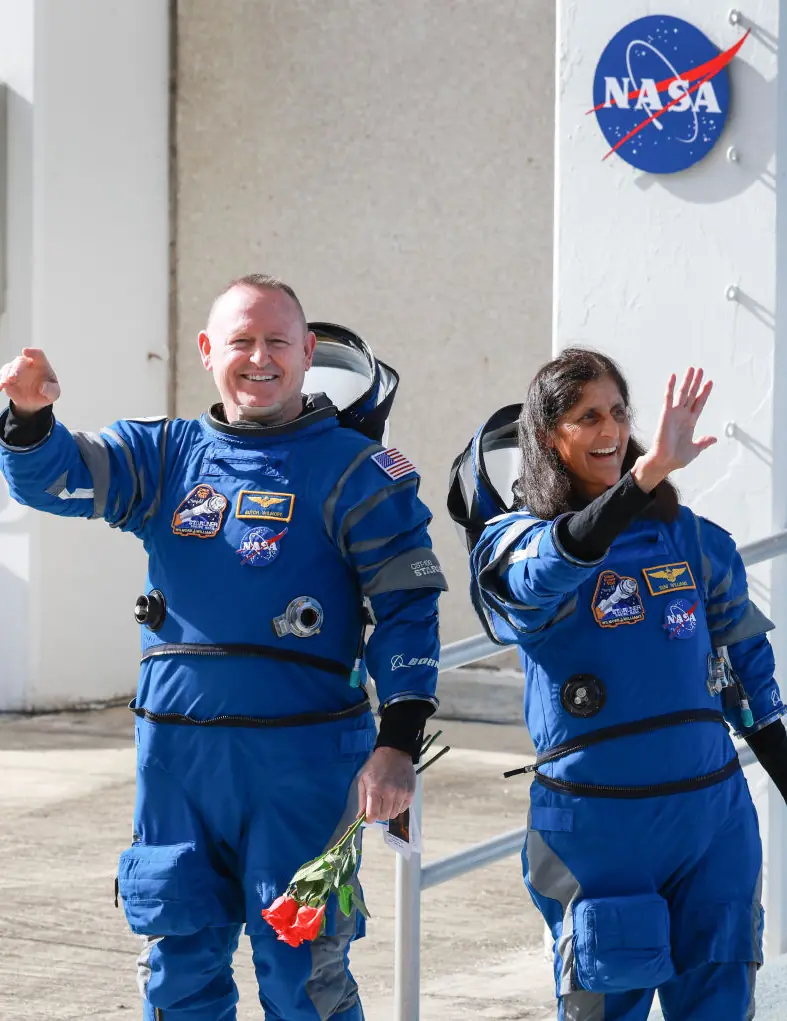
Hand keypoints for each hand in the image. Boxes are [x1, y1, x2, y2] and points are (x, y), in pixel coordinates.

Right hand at [0, 348, 60, 414]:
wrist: (35, 401)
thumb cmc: (47, 392)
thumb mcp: (53, 393)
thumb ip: (51, 390)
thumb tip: (43, 388)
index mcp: (41, 364)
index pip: (38, 355)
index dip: (33, 352)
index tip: (26, 351)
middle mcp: (27, 364)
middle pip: (20, 361)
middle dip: (16, 368)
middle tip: (13, 378)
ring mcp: (15, 370)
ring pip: (9, 368)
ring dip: (6, 375)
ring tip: (5, 383)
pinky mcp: (7, 377)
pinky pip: (2, 377)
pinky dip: (0, 382)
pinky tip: (0, 388)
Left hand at [357, 746, 415, 822]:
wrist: (395, 752)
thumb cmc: (376, 766)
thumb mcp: (364, 780)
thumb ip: (362, 800)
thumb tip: (360, 817)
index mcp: (376, 790)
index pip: (373, 815)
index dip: (369, 818)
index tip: (369, 816)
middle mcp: (390, 793)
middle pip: (384, 816)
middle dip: (379, 813)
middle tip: (377, 804)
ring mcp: (401, 794)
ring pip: (394, 814)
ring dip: (389, 810)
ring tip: (387, 799)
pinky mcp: (410, 793)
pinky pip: (403, 809)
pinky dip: (398, 806)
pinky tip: (395, 797)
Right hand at [632, 367, 715, 492]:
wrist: (664, 461)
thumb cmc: (677, 458)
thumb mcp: (694, 450)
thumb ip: (703, 442)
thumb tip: (714, 438)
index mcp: (690, 423)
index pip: (699, 404)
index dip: (704, 393)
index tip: (710, 382)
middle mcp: (682, 415)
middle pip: (691, 395)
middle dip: (696, 382)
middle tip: (700, 370)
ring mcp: (674, 414)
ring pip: (682, 393)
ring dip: (687, 381)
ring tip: (691, 369)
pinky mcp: (665, 414)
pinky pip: (668, 398)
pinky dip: (670, 387)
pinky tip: (673, 376)